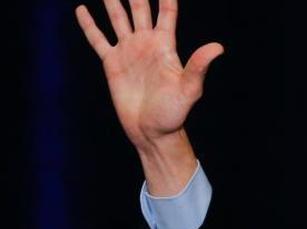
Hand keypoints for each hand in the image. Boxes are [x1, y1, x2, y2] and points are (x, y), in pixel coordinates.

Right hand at [76, 0, 222, 148]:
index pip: (166, 13)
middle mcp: (146, 44)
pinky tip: (82, 9)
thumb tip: (218, 47)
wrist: (151, 131)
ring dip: (112, 2)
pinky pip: (98, 39)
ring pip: (118, 18)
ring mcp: (128, 51)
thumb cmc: (173, 113)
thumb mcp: (189, 89)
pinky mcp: (112, 63)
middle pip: (140, 9)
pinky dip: (89, 25)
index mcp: (165, 46)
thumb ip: (199, 66)